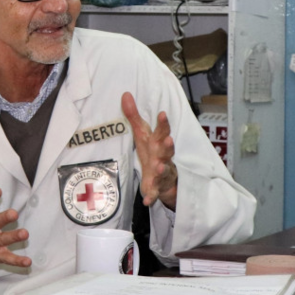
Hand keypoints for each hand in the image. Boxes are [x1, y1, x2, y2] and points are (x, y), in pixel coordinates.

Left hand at [121, 92, 177, 208]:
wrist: (165, 179)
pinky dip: (151, 196)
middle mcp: (163, 156)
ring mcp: (162, 173)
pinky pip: (154, 193)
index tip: (162, 113)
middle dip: (168, 146)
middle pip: (167, 150)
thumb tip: (125, 94)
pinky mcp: (157, 187)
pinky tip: (147, 201)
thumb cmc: (153, 151)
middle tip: (169, 141)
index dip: (163, 123)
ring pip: (163, 170)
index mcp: (158, 143)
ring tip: (158, 167)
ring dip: (162, 169)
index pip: (162, 131)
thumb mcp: (142, 133)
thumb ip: (133, 115)